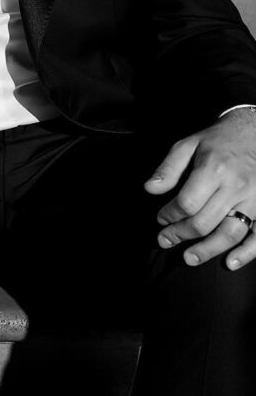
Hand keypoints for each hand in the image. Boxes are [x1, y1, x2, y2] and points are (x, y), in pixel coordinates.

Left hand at [144, 108, 255, 269]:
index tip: (160, 218)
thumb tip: (149, 189)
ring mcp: (253, 199)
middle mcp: (235, 186)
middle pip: (205, 221)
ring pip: (230, 233)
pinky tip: (229, 262)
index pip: (188, 202)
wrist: (252, 133)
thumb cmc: (216, 141)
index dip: (169, 214)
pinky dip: (246, 254)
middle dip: (181, 234)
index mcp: (214, 169)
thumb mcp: (187, 145)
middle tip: (165, 240)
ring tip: (189, 258)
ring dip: (208, 250)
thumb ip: (168, 168)